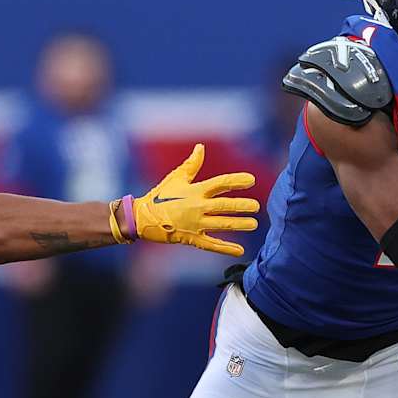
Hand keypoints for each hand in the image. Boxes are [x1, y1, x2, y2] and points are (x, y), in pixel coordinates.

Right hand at [117, 144, 258, 256]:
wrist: (142, 218)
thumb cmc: (160, 196)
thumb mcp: (175, 178)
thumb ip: (192, 164)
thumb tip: (201, 147)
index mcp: (195, 191)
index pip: (220, 183)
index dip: (236, 181)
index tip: (251, 180)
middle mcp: (197, 207)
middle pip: (224, 206)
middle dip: (241, 206)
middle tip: (256, 206)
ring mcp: (195, 224)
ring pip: (221, 224)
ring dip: (239, 224)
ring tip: (254, 223)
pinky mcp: (191, 238)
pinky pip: (211, 244)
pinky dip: (226, 248)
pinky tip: (240, 250)